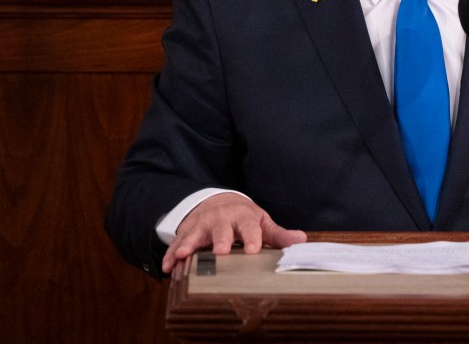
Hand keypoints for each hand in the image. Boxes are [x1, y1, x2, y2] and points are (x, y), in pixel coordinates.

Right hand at [160, 192, 306, 273]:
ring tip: (182, 256)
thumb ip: (278, 235)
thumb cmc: (243, 218)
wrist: (217, 202)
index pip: (250, 227)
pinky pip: (177, 244)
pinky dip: (170, 254)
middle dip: (220, 240)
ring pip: (194, 235)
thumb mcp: (261, 223)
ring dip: (188, 245)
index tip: (252, 250)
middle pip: (221, 230)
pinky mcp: (187, 233)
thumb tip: (301, 240)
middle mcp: (221, 219)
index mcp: (243, 217)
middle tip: (220, 252)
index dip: (251, 238)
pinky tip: (167, 267)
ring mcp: (202, 225)